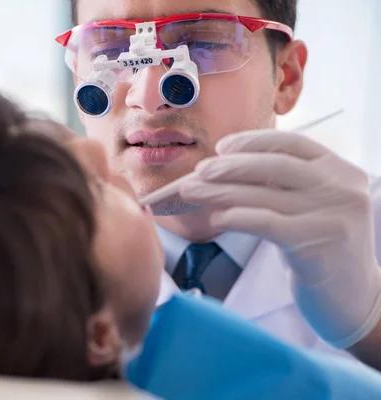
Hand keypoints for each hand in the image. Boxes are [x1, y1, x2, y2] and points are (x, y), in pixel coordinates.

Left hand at [177, 129, 380, 348]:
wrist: (355, 300)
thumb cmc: (322, 250)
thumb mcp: (313, 206)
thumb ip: (285, 184)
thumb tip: (228, 166)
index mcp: (341, 172)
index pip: (293, 143)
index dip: (253, 141)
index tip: (221, 147)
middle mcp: (342, 189)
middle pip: (275, 165)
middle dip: (231, 166)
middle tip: (199, 171)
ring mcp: (331, 217)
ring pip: (264, 195)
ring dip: (220, 191)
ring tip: (192, 192)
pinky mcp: (315, 245)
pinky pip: (264, 223)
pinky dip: (235, 217)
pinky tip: (216, 219)